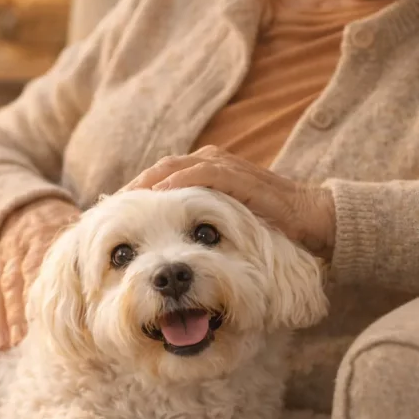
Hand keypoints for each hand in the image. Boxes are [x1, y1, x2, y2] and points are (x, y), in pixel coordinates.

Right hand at [0, 198, 80, 349]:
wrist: (32, 208)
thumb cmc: (61, 227)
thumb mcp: (73, 231)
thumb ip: (84, 254)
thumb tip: (107, 281)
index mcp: (40, 237)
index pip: (34, 266)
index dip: (33, 293)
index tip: (39, 319)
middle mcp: (17, 248)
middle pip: (12, 281)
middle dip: (14, 313)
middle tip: (19, 340)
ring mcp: (1, 257)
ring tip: (3, 344)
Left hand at [123, 145, 335, 260]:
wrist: (313, 225)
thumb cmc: (267, 231)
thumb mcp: (221, 234)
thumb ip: (194, 231)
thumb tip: (160, 255)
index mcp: (203, 173)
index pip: (156, 179)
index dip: (130, 197)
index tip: (106, 218)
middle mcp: (210, 163)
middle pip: (157, 171)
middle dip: (131, 190)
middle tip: (105, 212)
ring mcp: (225, 167)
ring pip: (174, 169)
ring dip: (147, 185)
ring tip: (123, 203)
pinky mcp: (241, 177)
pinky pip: (204, 175)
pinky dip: (179, 183)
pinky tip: (159, 195)